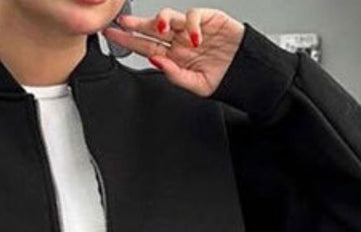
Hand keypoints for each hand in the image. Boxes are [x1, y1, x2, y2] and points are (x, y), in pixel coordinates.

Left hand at [101, 6, 244, 97]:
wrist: (247, 73)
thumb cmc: (223, 78)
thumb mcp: (195, 86)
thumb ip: (174, 75)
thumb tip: (155, 60)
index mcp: (173, 56)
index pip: (145, 46)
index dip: (128, 40)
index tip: (112, 36)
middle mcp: (179, 40)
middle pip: (151, 29)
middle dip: (135, 24)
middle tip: (121, 22)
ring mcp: (191, 29)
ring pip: (169, 17)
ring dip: (161, 21)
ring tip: (160, 30)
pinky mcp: (208, 19)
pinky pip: (193, 16)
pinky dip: (192, 25)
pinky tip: (195, 38)